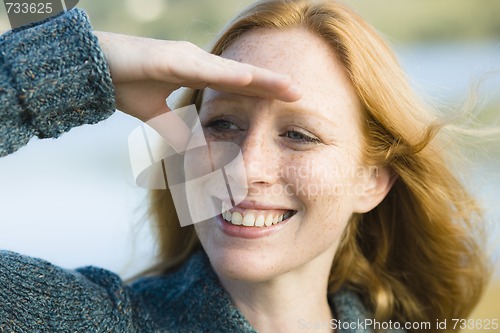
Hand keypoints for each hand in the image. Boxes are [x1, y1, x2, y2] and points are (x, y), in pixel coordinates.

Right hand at [94, 32, 300, 121]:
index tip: (289, 103)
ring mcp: (187, 58)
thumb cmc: (125, 84)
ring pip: (233, 70)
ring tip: (291, 88)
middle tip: (303, 94)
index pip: (239, 86)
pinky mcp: (171, 59)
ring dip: (263, 79)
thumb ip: (178, 130)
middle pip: (244, 76)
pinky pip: (206, 69)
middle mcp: (198, 62)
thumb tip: (195, 151)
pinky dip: (230, 76)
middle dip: (274, 85)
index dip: (264, 93)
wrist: (92, 70)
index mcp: (197, 74)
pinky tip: (253, 80)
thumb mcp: (159, 115)